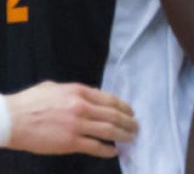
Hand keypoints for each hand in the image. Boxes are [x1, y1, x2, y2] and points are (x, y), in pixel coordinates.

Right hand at [5, 82, 137, 156]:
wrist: (11, 120)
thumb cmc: (29, 103)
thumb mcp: (55, 88)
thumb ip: (74, 92)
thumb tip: (87, 96)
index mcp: (79, 92)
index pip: (110, 100)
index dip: (124, 107)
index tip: (131, 112)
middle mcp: (82, 107)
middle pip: (114, 115)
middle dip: (129, 122)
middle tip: (136, 126)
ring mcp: (77, 125)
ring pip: (109, 130)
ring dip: (124, 135)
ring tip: (131, 138)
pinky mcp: (70, 142)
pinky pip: (95, 146)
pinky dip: (107, 149)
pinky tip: (114, 151)